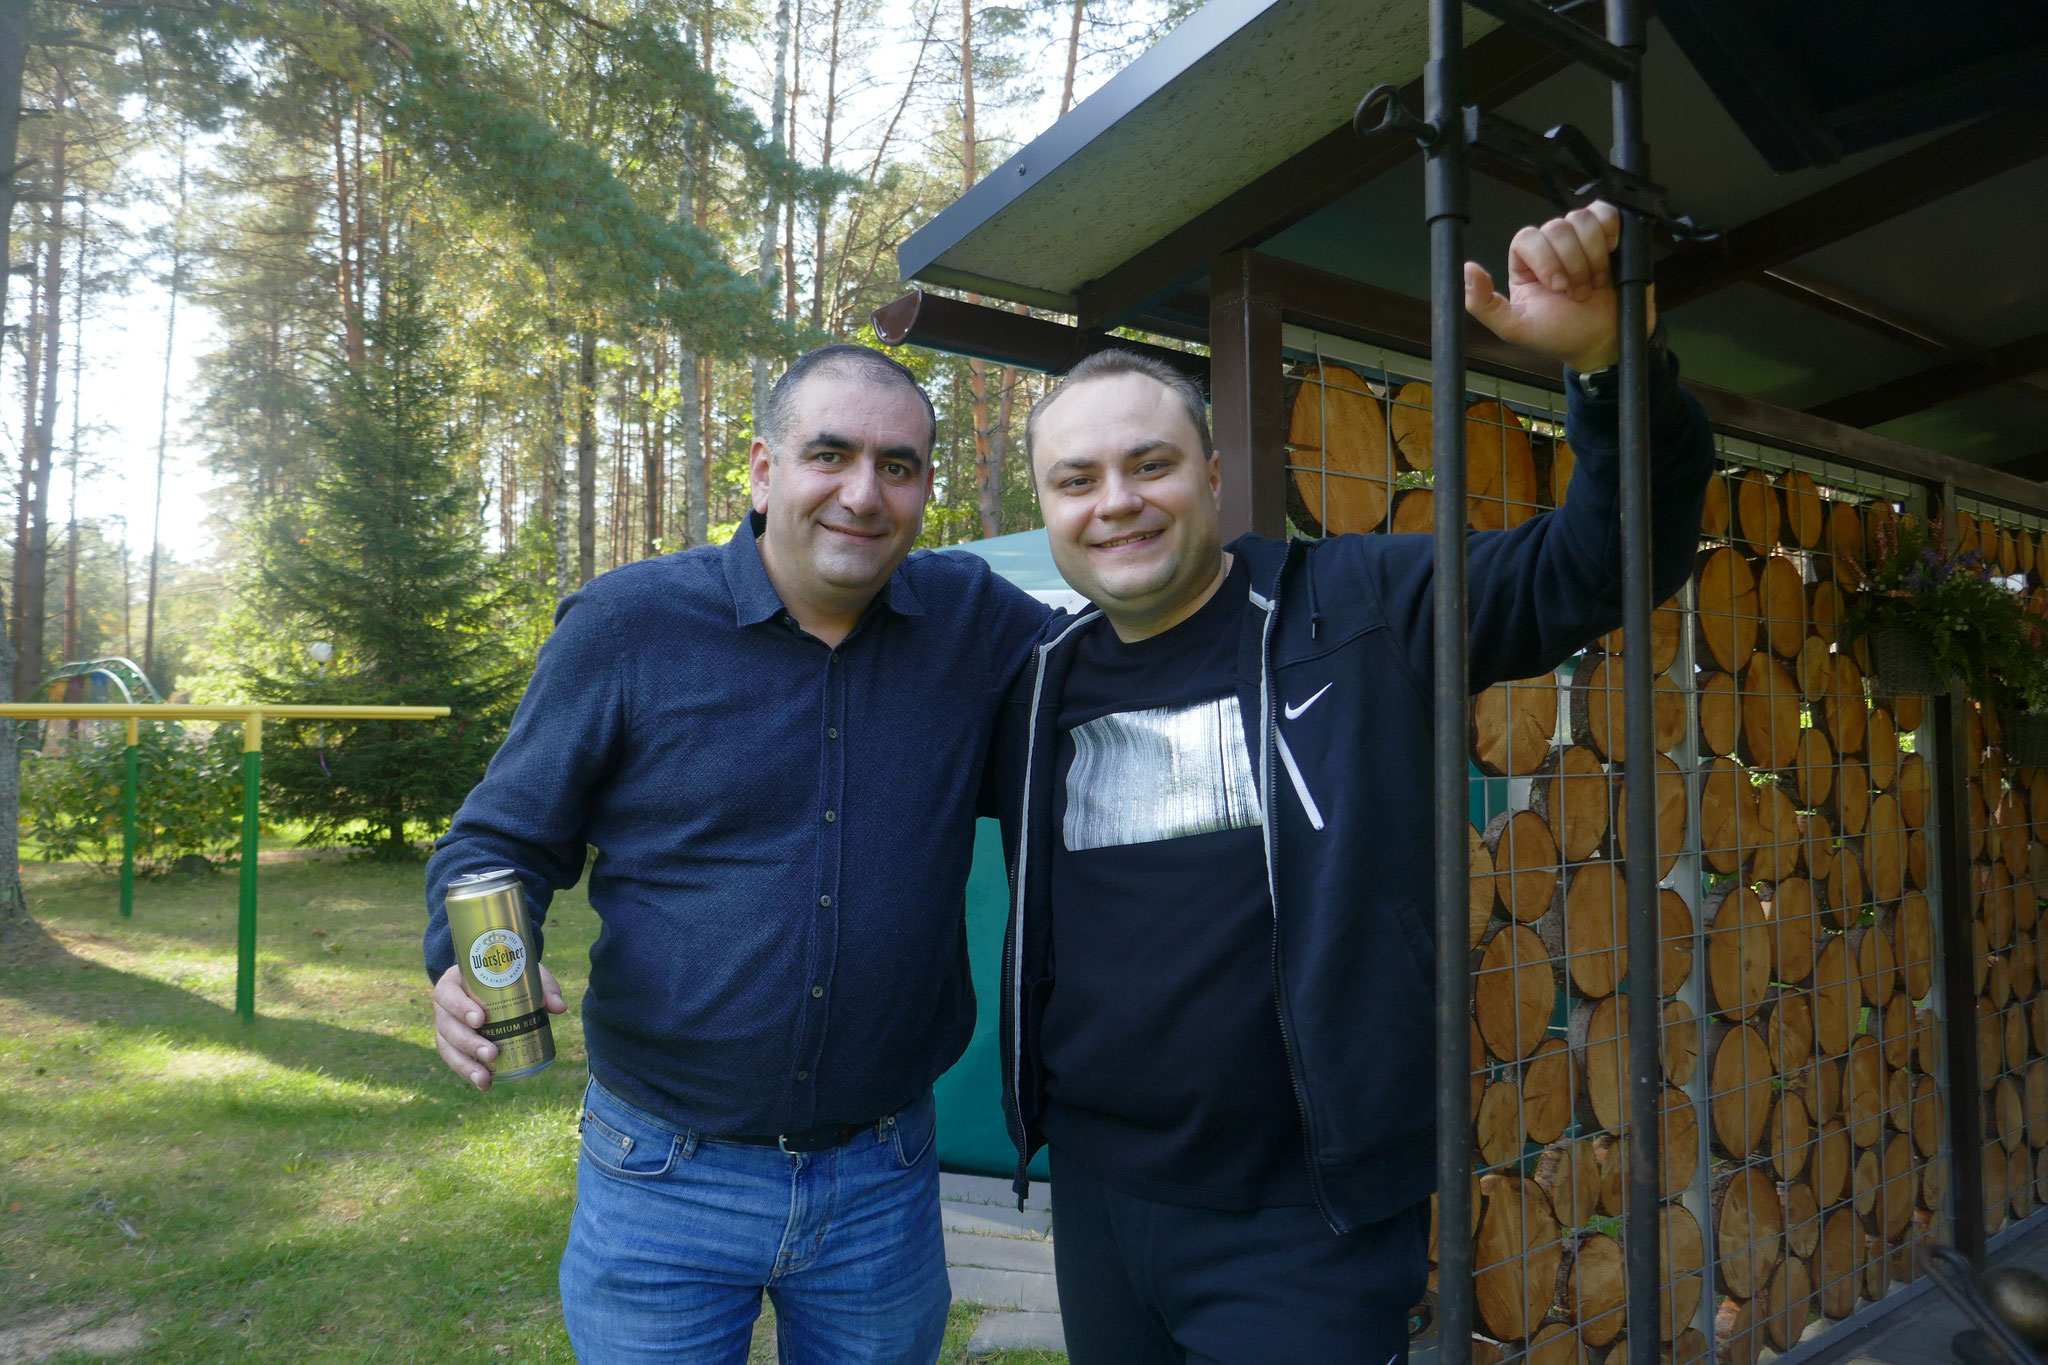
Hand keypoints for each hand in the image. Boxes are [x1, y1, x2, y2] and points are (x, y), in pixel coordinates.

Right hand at [432, 962, 566, 1091]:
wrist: (495, 983)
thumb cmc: (507, 976)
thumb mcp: (523, 973)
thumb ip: (542, 986)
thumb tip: (559, 1007)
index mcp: (452, 984)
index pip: (447, 994)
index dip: (459, 1007)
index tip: (480, 1019)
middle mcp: (444, 1007)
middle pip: (448, 1027)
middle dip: (468, 1043)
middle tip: (492, 1053)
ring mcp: (446, 1028)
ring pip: (448, 1048)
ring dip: (466, 1066)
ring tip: (485, 1079)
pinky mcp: (453, 1046)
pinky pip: (455, 1061)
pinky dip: (468, 1073)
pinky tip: (485, 1085)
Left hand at [1463, 201, 1655, 373]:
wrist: (1604, 341)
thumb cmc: (1561, 335)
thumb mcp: (1515, 327)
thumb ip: (1483, 304)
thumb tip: (1467, 270)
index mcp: (1525, 264)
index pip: (1527, 237)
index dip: (1544, 258)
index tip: (1558, 287)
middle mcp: (1551, 247)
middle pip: (1557, 227)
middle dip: (1572, 264)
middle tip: (1578, 293)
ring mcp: (1580, 239)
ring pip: (1581, 219)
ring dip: (1593, 255)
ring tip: (1595, 283)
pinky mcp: (1608, 234)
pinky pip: (1606, 213)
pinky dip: (1610, 232)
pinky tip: (1610, 255)